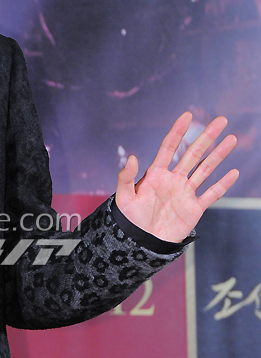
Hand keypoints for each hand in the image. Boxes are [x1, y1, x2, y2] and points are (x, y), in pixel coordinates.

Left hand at [115, 111, 238, 242]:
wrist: (141, 242)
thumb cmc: (130, 220)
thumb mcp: (124, 198)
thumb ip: (126, 177)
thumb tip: (132, 157)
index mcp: (156, 174)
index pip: (169, 147)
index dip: (178, 131)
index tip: (187, 115)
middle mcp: (173, 180)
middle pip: (193, 154)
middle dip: (206, 137)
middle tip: (220, 120)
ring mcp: (185, 193)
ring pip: (205, 170)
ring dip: (218, 155)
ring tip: (231, 139)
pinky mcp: (194, 208)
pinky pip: (211, 194)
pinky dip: (222, 184)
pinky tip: (233, 172)